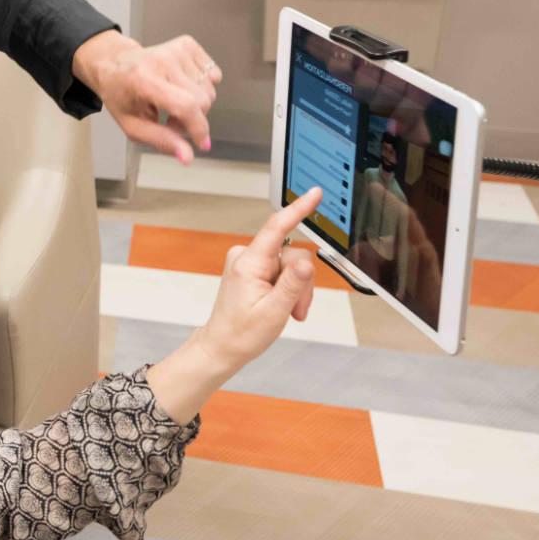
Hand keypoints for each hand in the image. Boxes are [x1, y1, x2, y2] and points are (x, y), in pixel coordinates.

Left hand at [73, 31, 221, 162]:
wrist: (113, 64)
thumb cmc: (121, 95)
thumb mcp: (132, 126)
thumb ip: (161, 141)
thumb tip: (188, 157)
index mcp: (144, 80)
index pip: (185, 105)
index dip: (199, 128)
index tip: (202, 143)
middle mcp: (162, 60)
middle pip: (202, 100)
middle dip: (192, 119)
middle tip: (171, 121)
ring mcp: (177, 49)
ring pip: (210, 90)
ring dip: (197, 104)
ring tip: (174, 104)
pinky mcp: (187, 44)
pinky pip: (213, 74)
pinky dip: (203, 86)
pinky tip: (182, 87)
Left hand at [194, 187, 321, 371]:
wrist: (224, 345)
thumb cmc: (242, 332)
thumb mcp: (274, 312)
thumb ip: (293, 285)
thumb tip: (307, 263)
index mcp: (249, 263)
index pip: (277, 228)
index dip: (298, 208)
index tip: (314, 194)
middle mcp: (246, 256)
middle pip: (292, 255)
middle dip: (301, 283)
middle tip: (297, 309)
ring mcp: (249, 261)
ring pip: (291, 265)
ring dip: (296, 290)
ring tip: (288, 312)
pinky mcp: (253, 268)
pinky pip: (282, 270)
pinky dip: (288, 289)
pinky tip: (283, 306)